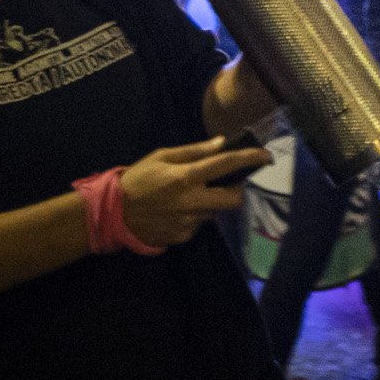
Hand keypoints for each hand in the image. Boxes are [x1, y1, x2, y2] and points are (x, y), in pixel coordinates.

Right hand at [120, 138, 271, 247]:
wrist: (114, 213)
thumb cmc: (138, 178)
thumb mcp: (162, 156)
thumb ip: (194, 151)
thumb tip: (222, 143)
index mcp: (186, 176)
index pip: (226, 165)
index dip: (249, 159)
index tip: (266, 156)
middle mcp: (192, 201)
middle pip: (233, 199)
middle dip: (236, 190)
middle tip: (226, 184)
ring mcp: (189, 221)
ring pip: (215, 211)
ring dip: (210, 202)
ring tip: (186, 196)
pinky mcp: (184, 236)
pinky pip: (200, 223)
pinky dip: (195, 215)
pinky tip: (176, 211)